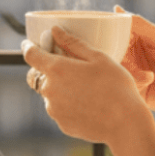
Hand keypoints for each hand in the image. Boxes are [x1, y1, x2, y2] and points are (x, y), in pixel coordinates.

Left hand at [22, 28, 149, 146]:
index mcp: (57, 69)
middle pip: (37, 76)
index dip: (28, 47)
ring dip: (59, 88)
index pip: (30, 55)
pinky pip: (60, 110)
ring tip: (85, 89)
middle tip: (67, 68)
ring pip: (49, 94)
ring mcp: (54, 110)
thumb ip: (73, 43)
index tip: (29, 44)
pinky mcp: (62, 125)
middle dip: (46, 70)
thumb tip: (55, 30)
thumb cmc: (116, 87)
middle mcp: (50, 90)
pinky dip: (68, 105)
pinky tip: (88, 105)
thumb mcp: (99, 58)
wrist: (126, 124)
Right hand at [116, 6, 154, 119]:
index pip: (116, 34)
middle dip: (114, 54)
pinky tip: (150, 80)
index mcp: (138, 41)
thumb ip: (139, 24)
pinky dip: (134, 80)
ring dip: (128, 69)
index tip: (105, 35)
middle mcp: (133, 57)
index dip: (109, 35)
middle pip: (111, 52)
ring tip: (146, 72)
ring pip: (115, 69)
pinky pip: (123, 84)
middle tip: (124, 56)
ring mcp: (133, 75)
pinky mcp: (135, 91)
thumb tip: (116, 9)